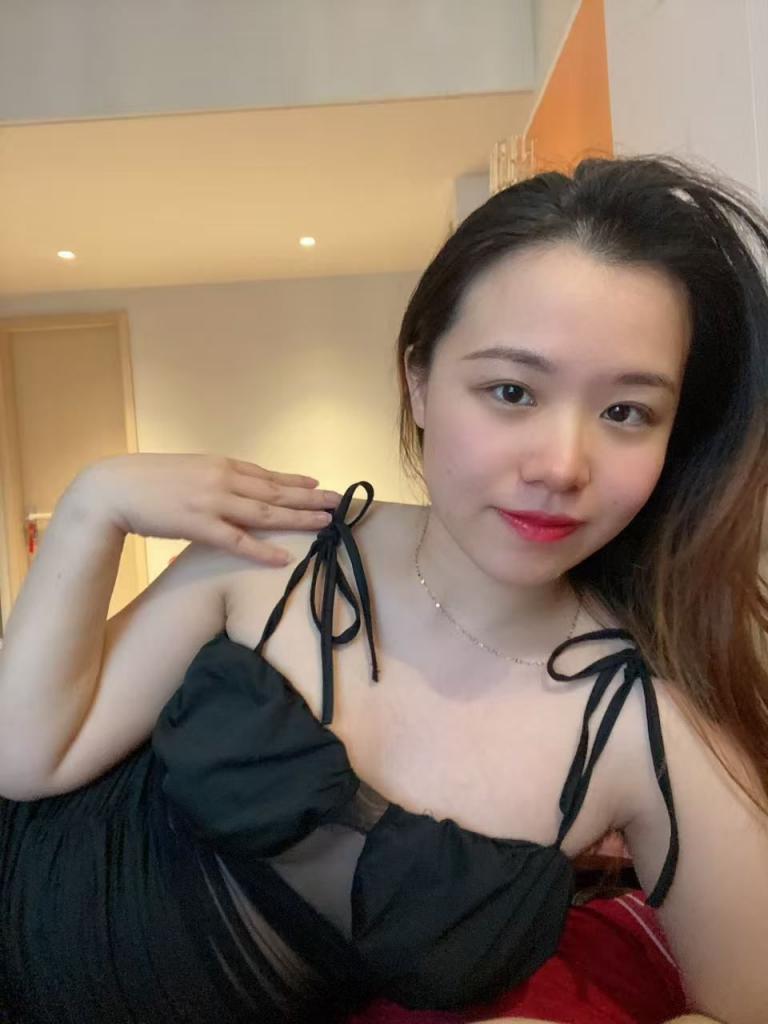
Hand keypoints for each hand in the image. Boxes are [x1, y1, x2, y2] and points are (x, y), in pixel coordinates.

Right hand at [70, 454, 341, 564]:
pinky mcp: (198, 524)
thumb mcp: (187, 473)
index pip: (265, 474)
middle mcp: (222, 479)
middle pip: (274, 490)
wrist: (112, 489)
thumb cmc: (145, 482)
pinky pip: (237, 539)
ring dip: (298, 518)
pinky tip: (283, 557)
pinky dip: (262, 549)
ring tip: (325, 523)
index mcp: (219, 464)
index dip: (293, 481)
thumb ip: (212, 480)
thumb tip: (231, 490)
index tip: (317, 485)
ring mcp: (212, 501)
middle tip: (338, 503)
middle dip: (309, 498)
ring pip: (265, 512)